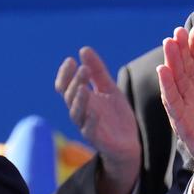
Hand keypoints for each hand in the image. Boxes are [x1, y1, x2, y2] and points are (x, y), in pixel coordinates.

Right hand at [55, 46, 140, 193]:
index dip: (65, 74)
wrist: (128, 144)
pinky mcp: (97, 139)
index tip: (70, 60)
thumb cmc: (115, 116)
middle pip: (70, 95)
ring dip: (79, 100)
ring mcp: (86, 125)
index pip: (64, 85)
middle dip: (75, 82)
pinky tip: (95, 111)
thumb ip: (98, 71)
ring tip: (83, 88)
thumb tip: (83, 49)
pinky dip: (91, 120)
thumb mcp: (109, 89)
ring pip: (76, 112)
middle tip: (84, 69)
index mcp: (81, 99)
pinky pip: (89, 130)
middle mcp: (80, 111)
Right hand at [155, 20, 193, 193]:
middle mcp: (189, 86)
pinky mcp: (180, 118)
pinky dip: (166, 85)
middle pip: (182, 62)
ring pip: (174, 77)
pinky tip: (163, 70)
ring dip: (170, 60)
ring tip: (169, 43)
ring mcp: (183, 101)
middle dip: (180, 46)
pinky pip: (171, 99)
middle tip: (181, 31)